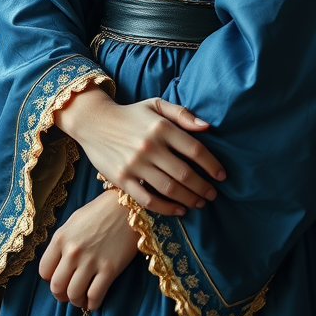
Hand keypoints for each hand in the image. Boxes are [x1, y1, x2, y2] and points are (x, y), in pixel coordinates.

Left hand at [39, 191, 138, 309]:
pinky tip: (93, 301)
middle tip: (68, 294)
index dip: (50, 279)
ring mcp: (91, 261)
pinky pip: (94, 297)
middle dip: (61, 295)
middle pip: (57, 287)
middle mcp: (73, 252)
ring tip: (81, 298)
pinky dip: (92, 304)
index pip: (44, 271)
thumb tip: (57, 265)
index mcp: (61, 238)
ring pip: (74, 295)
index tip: (59, 279)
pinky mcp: (109, 270)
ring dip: (76, 301)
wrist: (127, 206)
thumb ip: (62, 243)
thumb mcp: (73, 222)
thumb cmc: (100, 212)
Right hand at [56, 89, 226, 216]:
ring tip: (200, 203)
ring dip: (189, 199)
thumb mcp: (156, 104)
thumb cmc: (130, 114)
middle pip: (185, 174)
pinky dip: (167, 208)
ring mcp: (135, 164)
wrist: (93, 121)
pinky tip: (179, 210)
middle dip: (204, 187)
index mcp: (161, 127)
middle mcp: (150, 146)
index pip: (196, 150)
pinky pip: (148, 200)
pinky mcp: (122, 178)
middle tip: (213, 194)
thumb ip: (182, 114)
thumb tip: (207, 127)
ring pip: (169, 189)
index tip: (222, 176)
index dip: (212, 165)